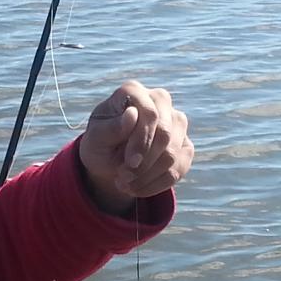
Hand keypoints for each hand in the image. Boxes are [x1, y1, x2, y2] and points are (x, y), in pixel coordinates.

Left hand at [78, 80, 193, 214]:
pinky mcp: (185, 144)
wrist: (108, 160)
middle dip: (144, 162)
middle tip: (122, 179)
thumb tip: (132, 114)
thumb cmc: (100, 144)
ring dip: (148, 176)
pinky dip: (157, 184)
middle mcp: (159, 100)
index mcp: (134, 91)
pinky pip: (179, 168)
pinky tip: (138, 188)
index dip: (141, 141)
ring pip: (173, 153)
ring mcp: (176, 122)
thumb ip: (111, 128)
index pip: (150, 114)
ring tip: (126, 185)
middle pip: (165, 134)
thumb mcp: (96, 139)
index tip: (128, 164)